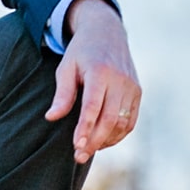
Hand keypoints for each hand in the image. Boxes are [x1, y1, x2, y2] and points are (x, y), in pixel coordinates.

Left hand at [47, 0, 140, 161]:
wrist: (107, 33)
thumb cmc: (81, 53)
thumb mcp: (66, 68)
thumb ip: (62, 94)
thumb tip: (51, 117)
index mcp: (100, 72)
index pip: (93, 107)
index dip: (85, 129)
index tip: (77, 146)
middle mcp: (120, 80)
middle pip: (109, 119)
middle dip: (94, 141)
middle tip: (79, 156)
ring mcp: (132, 87)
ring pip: (122, 123)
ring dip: (106, 141)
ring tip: (88, 150)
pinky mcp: (138, 92)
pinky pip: (130, 120)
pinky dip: (118, 134)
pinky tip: (103, 141)